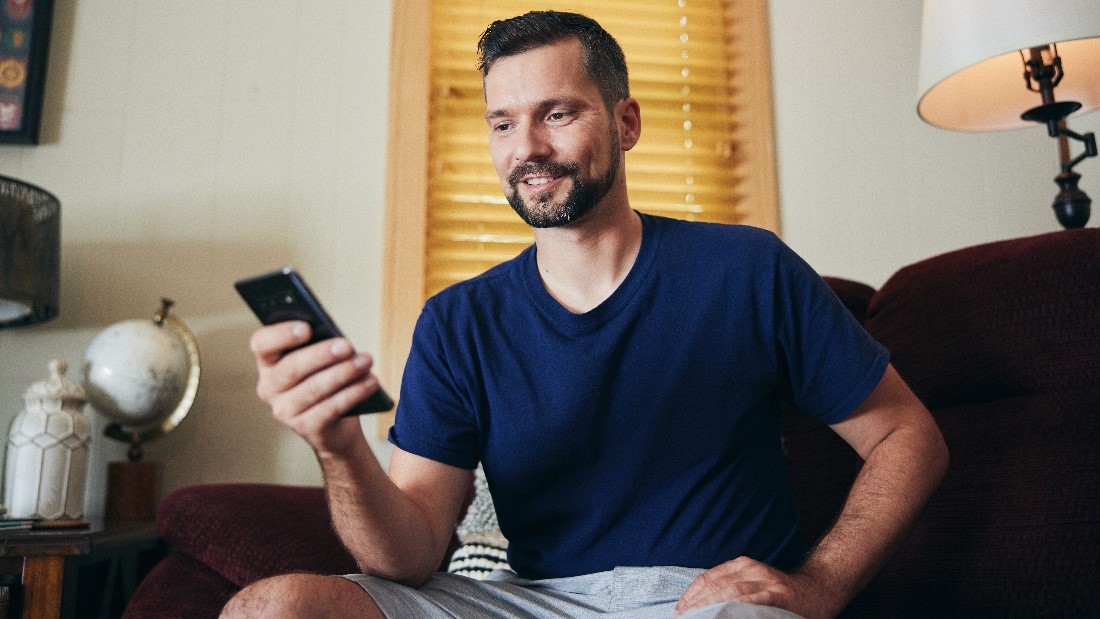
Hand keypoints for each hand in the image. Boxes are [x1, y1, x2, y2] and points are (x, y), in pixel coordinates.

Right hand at [250, 321, 380, 453]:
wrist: (336, 424)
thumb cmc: (326, 379)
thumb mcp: (320, 360)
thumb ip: (320, 345)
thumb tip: (337, 341)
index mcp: (269, 362)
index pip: (261, 344)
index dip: (281, 334)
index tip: (306, 327)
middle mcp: (269, 387)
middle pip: (291, 368)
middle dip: (322, 355)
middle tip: (347, 346)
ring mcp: (284, 410)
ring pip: (314, 388)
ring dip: (344, 373)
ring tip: (366, 361)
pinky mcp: (304, 427)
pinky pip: (330, 408)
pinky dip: (353, 394)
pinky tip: (370, 382)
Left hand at [676, 556, 825, 617]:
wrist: (819, 590)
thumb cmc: (779, 593)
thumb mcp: (752, 582)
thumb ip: (730, 587)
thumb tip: (700, 606)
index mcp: (742, 565)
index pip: (708, 578)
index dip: (690, 595)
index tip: (679, 610)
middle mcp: (752, 570)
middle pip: (716, 587)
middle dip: (697, 604)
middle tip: (683, 618)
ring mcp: (767, 583)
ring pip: (731, 593)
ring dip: (711, 607)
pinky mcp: (778, 597)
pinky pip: (752, 603)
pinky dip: (735, 609)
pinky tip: (722, 616)